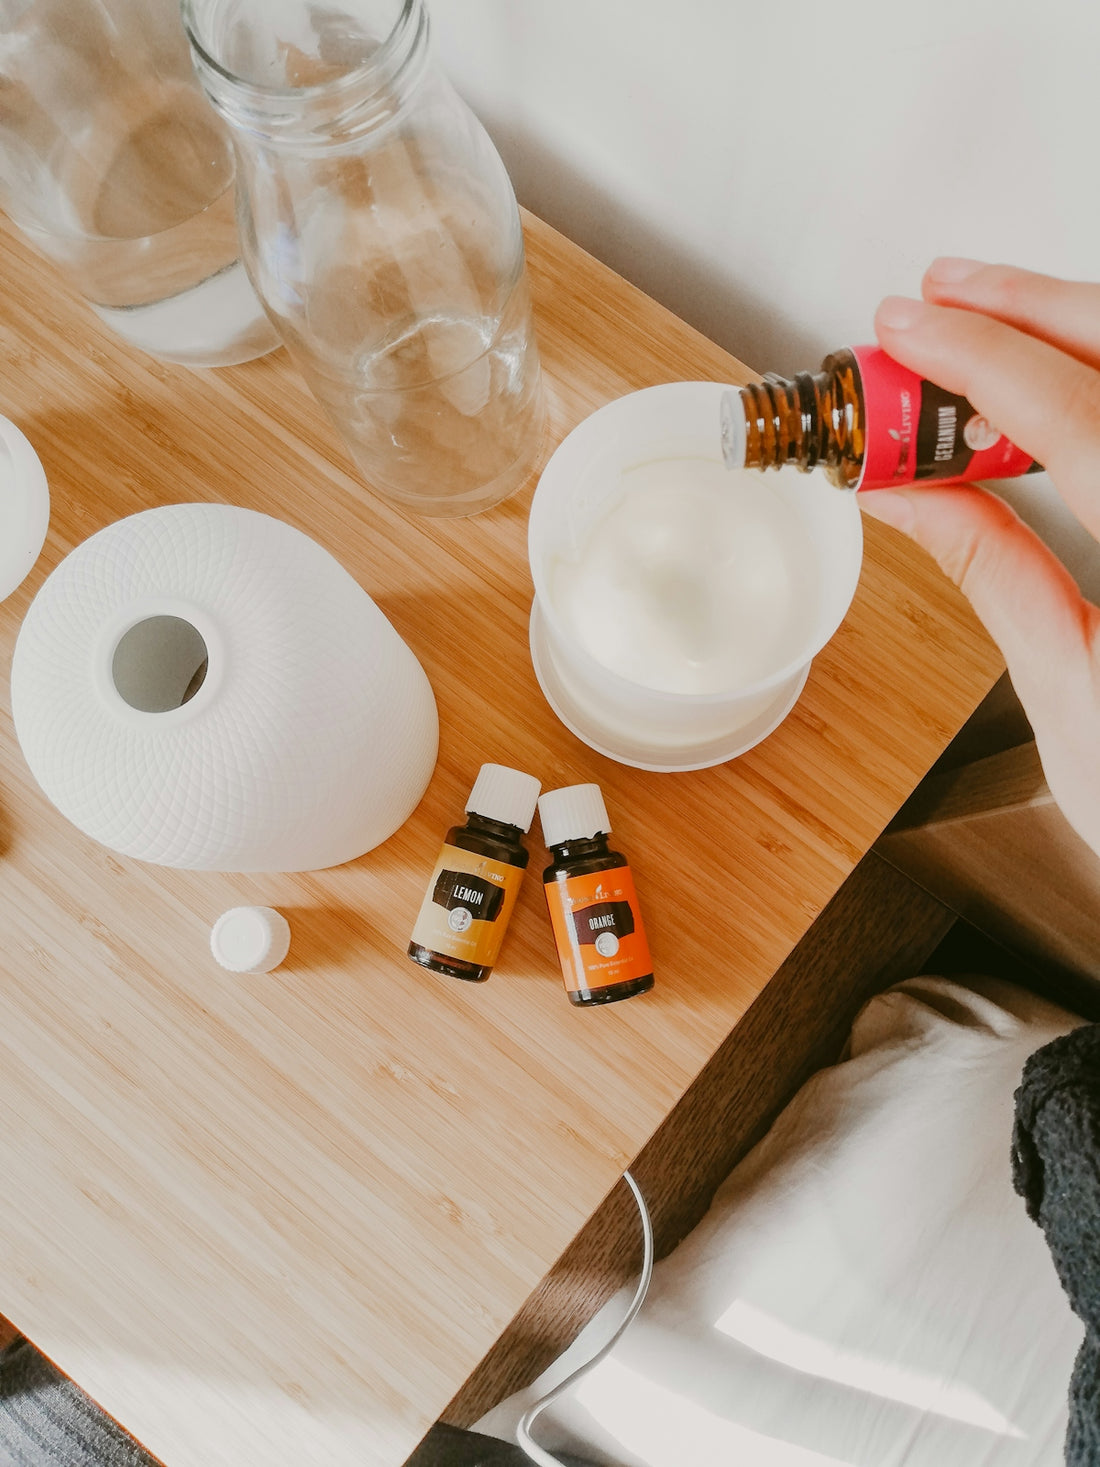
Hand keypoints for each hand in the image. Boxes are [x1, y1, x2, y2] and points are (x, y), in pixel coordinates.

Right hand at [863, 260, 1099, 855]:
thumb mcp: (1065, 694)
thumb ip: (993, 571)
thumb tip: (908, 493)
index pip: (1080, 416)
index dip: (979, 359)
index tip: (906, 330)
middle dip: (1030, 308)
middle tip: (936, 298)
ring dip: (1073, 328)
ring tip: (985, 323)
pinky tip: (1064, 385)